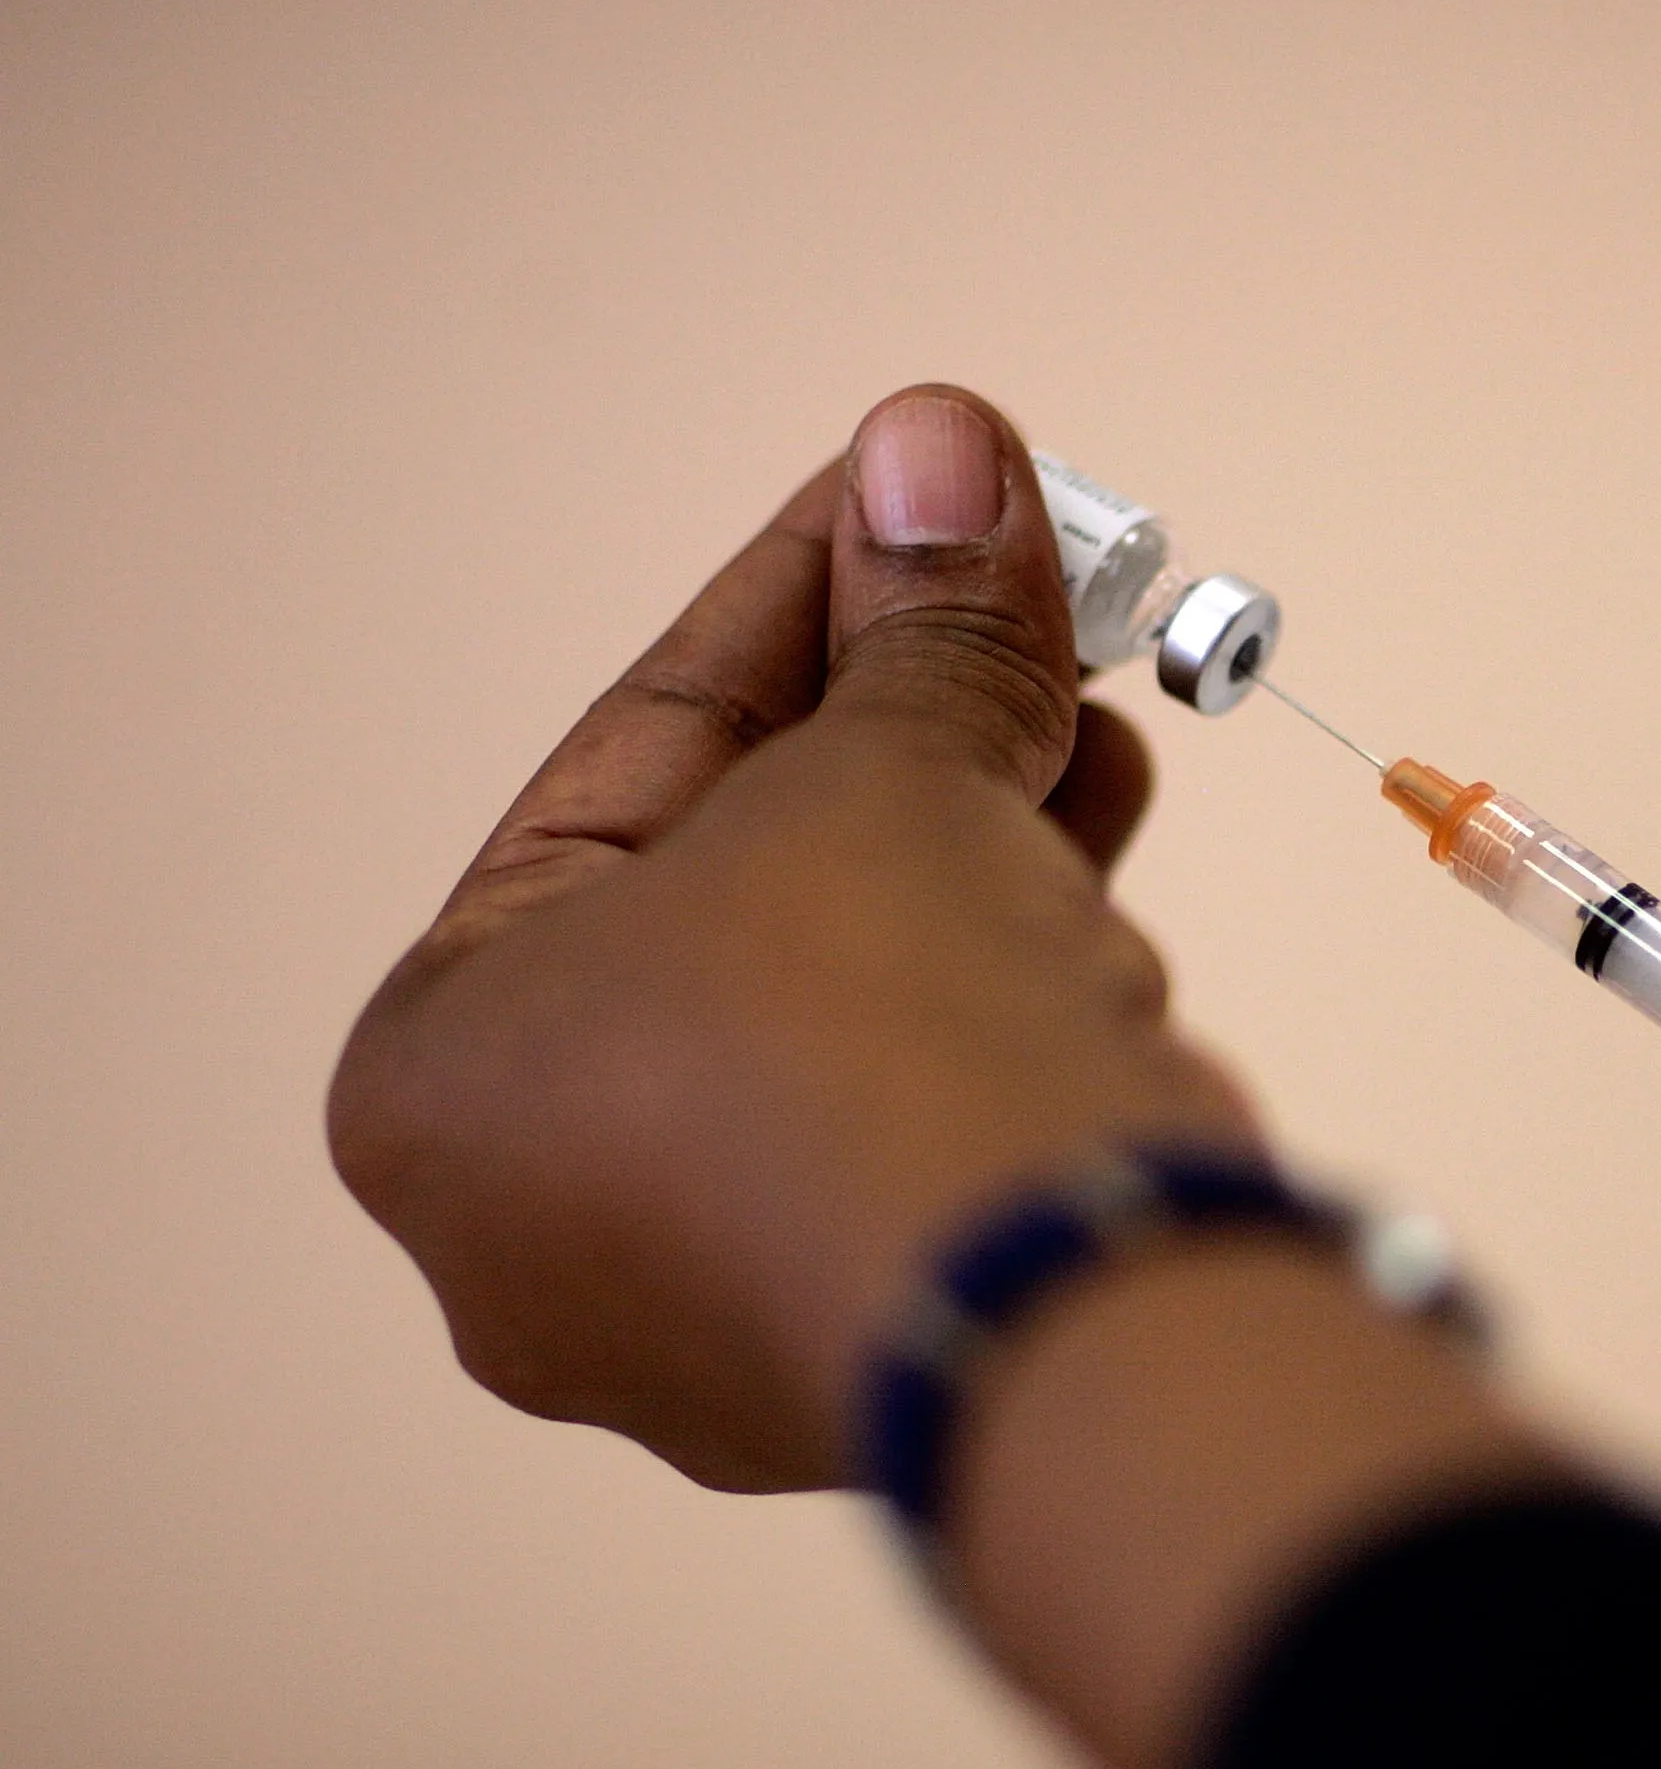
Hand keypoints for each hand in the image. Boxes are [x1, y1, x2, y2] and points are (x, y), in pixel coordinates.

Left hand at [329, 386, 1253, 1492]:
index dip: (786, 602)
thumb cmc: (867, 1046)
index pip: (623, 772)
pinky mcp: (891, 1331)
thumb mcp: (880, 778)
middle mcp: (554, 1222)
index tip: (899, 491)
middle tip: (1012, 588)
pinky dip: (1011, 978)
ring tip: (1089, 709)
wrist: (1070, 1324)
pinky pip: (929, 1108)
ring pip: (854, 1006)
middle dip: (903, 720)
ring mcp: (722, 1302)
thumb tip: (941, 437)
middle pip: (747, 892)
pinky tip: (1102, 858)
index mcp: (449, 1086)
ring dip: (978, 834)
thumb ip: (915, 622)